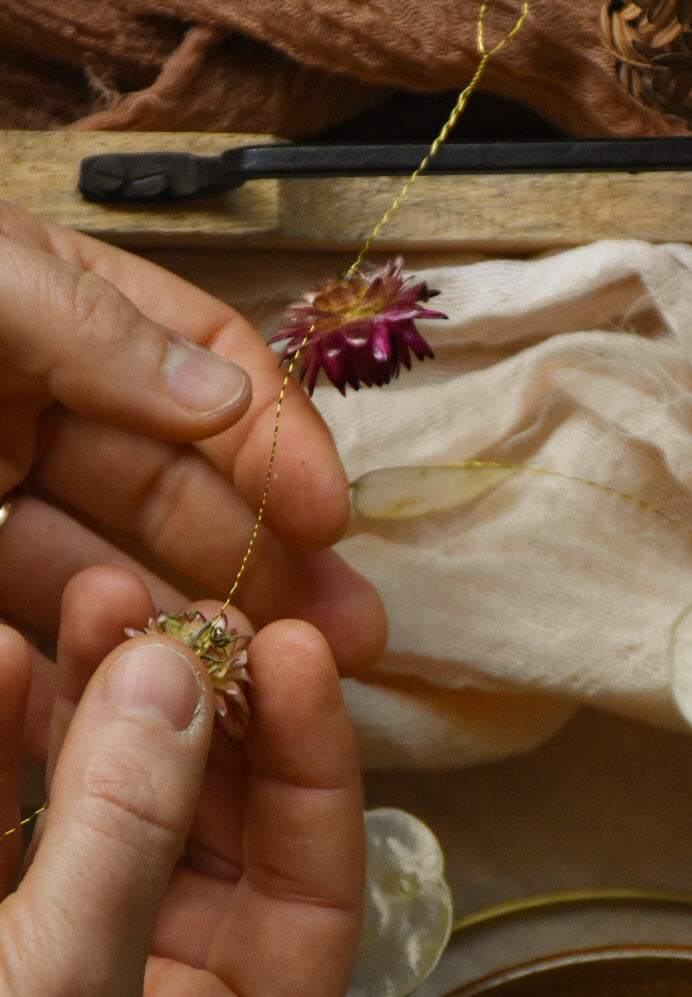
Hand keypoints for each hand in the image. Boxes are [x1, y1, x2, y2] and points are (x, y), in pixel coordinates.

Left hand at [0, 200, 385, 757]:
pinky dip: (103, 649)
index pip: (200, 365)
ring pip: (118, 560)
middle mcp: (34, 395)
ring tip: (280, 680)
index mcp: (53, 306)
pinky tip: (168, 691)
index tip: (331, 513)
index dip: (275, 437)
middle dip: (268, 553)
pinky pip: (39, 611)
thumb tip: (225, 396)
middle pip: (178, 481)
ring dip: (205, 617)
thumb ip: (95, 330)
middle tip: (352, 630)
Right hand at [0, 567, 364, 996]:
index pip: (316, 890)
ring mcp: (64, 978)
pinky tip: (2, 661)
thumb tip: (177, 673)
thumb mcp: (58, 990)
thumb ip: (128, 828)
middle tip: (180, 610)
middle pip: (212, 836)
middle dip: (196, 718)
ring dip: (96, 707)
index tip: (293, 648)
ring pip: (108, 815)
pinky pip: (5, 828)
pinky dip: (4, 745)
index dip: (312, 763)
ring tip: (92, 603)